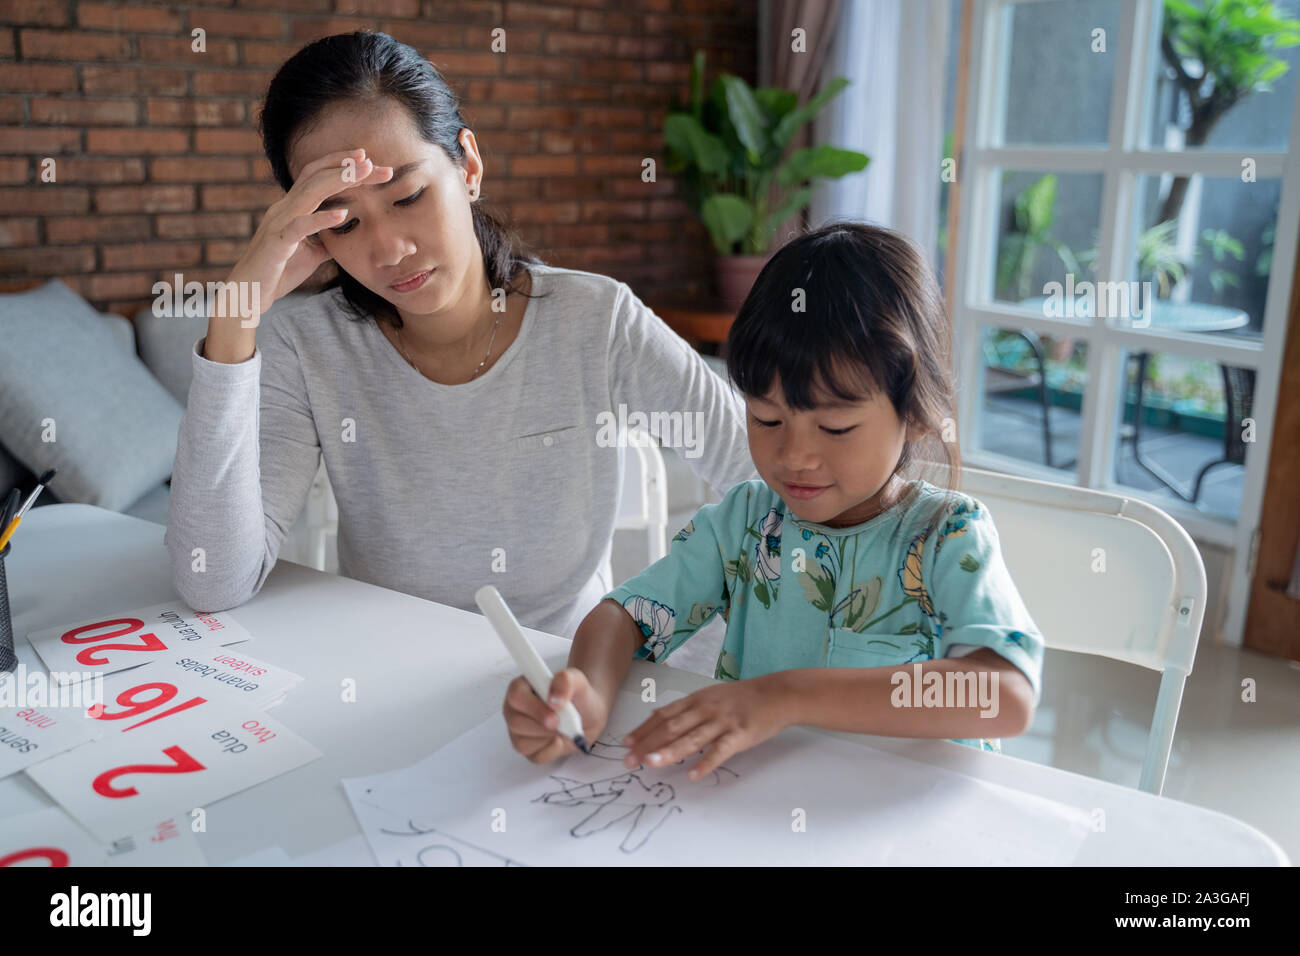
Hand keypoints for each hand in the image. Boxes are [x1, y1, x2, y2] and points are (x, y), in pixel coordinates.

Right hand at [227, 146, 393, 319]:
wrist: (249, 294)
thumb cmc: (279, 272)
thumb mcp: (312, 253)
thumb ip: (328, 239)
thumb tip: (348, 232)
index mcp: (291, 208)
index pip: (315, 176)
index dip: (339, 164)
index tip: (367, 159)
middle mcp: (283, 209)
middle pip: (316, 177)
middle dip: (346, 167)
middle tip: (375, 162)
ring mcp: (278, 223)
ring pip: (309, 193)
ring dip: (339, 180)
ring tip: (364, 172)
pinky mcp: (277, 243)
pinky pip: (300, 227)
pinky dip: (321, 219)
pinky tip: (343, 214)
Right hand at [503, 667, 609, 763]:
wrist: (588, 715)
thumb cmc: (577, 696)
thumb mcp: (577, 680)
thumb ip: (565, 681)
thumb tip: (554, 699)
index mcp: (520, 688)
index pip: (516, 696)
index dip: (534, 707)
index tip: (555, 711)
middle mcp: (514, 710)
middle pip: (516, 723)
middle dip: (543, 726)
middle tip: (561, 723)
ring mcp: (518, 731)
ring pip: (522, 743)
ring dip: (548, 738)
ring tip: (561, 728)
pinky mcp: (528, 749)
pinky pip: (535, 756)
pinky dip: (552, 750)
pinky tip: (559, 739)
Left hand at [621, 676, 791, 779]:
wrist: (776, 694)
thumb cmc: (742, 697)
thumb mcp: (711, 696)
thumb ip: (687, 708)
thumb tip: (659, 717)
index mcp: (697, 699)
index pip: (664, 715)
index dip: (644, 729)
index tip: (626, 743)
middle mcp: (705, 709)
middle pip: (671, 727)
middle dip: (647, 744)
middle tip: (629, 760)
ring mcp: (722, 722)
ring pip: (691, 738)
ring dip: (669, 752)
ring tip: (651, 764)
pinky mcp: (740, 734)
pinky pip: (720, 751)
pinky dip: (705, 763)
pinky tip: (693, 775)